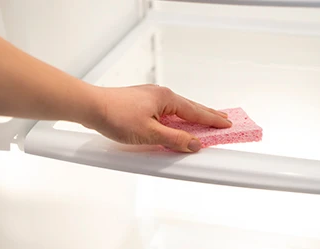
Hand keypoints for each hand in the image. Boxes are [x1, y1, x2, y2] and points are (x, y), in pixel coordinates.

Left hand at [85, 84, 231, 152]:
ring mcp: (151, 97)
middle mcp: (161, 94)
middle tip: (223, 119)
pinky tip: (176, 123)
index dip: (213, 120)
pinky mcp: (141, 102)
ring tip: (203, 122)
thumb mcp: (149, 133)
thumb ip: (174, 140)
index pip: (196, 112)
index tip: (228, 124)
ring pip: (177, 109)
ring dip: (191, 116)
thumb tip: (195, 144)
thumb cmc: (116, 116)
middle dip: (207, 115)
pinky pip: (166, 111)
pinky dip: (176, 118)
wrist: (91, 106)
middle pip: (190, 107)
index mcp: (167, 99)